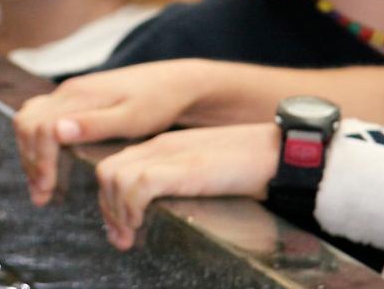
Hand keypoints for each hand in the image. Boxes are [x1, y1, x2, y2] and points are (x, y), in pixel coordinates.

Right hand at [13, 61, 208, 204]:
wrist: (178, 83)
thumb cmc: (159, 103)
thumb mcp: (131, 119)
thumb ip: (93, 125)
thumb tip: (56, 130)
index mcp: (79, 96)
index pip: (38, 127)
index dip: (38, 160)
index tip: (47, 189)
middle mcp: (69, 91)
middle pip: (26, 122)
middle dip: (28, 159)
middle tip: (41, 193)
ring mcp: (71, 93)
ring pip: (30, 119)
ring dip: (30, 152)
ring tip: (42, 184)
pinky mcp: (77, 99)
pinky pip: (43, 118)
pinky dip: (39, 143)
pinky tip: (51, 164)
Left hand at [94, 123, 278, 249]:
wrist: (277, 154)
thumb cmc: (247, 168)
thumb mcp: (201, 173)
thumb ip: (177, 184)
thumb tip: (156, 211)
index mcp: (162, 148)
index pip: (116, 167)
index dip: (109, 200)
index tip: (119, 228)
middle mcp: (159, 147)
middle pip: (106, 172)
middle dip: (107, 208)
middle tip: (122, 236)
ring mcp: (168, 155)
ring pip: (113, 177)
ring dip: (117, 210)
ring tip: (133, 231)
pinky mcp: (182, 168)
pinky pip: (137, 184)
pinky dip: (131, 206)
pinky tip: (142, 220)